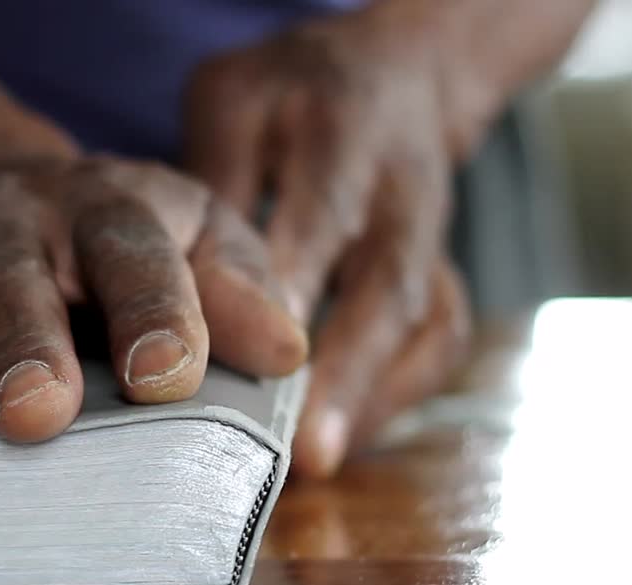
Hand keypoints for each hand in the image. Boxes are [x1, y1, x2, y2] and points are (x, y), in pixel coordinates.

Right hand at [0, 155, 307, 440]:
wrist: (1, 189)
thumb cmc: (119, 241)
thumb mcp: (194, 239)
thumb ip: (239, 289)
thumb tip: (290, 352)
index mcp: (114, 214)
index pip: (137, 255)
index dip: (157, 311)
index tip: (172, 376)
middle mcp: (19, 225)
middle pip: (20, 281)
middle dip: (26, 346)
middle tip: (38, 413)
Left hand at [185, 3, 481, 478]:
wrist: (398, 75)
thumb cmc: (293, 93)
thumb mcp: (234, 103)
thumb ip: (217, 185)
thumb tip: (186, 281)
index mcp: (347, 137)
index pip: (322, 225)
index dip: (295, 302)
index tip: (260, 372)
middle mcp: (404, 193)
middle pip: (392, 291)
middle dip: (351, 377)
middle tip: (305, 455)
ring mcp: (435, 239)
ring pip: (430, 327)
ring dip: (378, 400)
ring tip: (319, 463)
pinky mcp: (444, 275)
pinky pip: (436, 345)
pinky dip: (394, 398)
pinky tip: (341, 438)